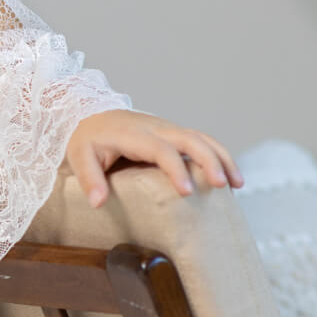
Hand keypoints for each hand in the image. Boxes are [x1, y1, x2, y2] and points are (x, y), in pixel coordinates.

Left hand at [65, 108, 243, 207]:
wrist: (89, 114)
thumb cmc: (86, 138)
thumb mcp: (79, 156)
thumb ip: (89, 178)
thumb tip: (98, 203)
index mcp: (133, 133)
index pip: (160, 149)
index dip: (175, 169)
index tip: (187, 192)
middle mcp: (154, 127)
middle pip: (189, 138)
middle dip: (209, 160)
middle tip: (223, 186)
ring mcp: (166, 128)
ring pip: (201, 137)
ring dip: (221, 157)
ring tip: (237, 184)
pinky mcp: (172, 133)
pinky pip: (200, 141)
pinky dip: (218, 155)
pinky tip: (229, 177)